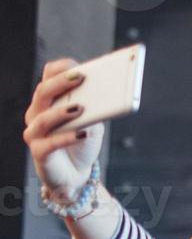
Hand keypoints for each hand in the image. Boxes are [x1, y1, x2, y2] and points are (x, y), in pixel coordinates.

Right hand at [24, 58, 102, 197]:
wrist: (77, 172)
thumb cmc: (83, 140)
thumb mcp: (93, 120)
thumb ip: (96, 107)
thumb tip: (109, 91)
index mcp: (50, 100)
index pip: (48, 76)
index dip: (61, 69)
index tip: (79, 66)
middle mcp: (37, 113)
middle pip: (43, 92)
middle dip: (61, 83)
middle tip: (81, 78)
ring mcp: (35, 133)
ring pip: (43, 117)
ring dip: (62, 111)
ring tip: (80, 108)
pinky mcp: (39, 152)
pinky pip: (49, 143)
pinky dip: (66, 137)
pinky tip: (82, 133)